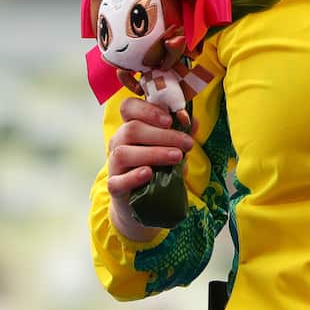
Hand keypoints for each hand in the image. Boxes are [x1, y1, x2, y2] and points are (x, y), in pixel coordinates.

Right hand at [106, 96, 195, 238]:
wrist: (144, 201)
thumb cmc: (158, 168)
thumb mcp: (172, 148)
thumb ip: (181, 134)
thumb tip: (195, 121)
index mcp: (131, 127)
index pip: (129, 107)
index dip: (148, 110)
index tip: (170, 120)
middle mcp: (119, 142)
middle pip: (131, 129)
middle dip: (163, 135)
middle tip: (186, 143)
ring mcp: (114, 165)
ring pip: (124, 152)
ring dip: (153, 153)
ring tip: (177, 157)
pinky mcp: (114, 187)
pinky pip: (117, 181)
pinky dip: (133, 177)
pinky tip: (149, 173)